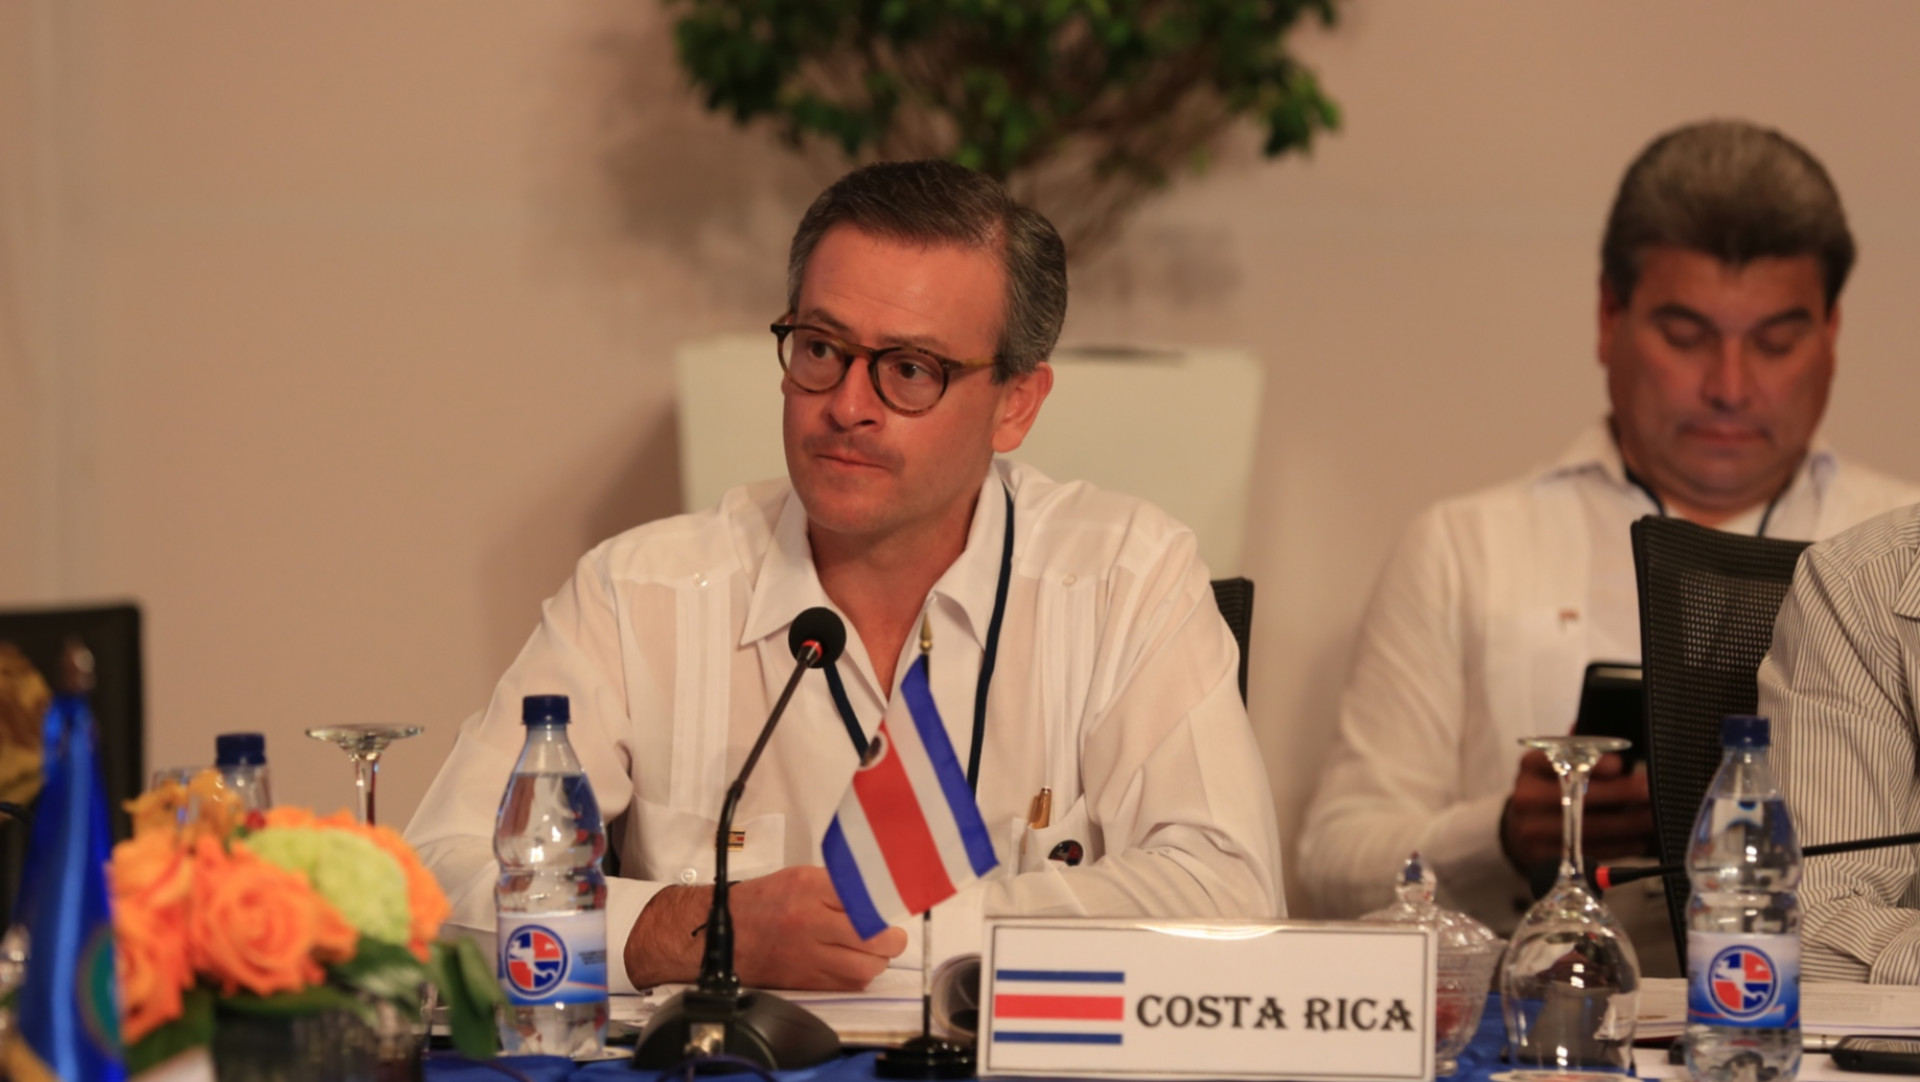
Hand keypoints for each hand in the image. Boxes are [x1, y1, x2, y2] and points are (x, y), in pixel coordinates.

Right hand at [624, 865, 906, 989]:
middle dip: (890, 939)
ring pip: (866, 968)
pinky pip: (848, 984)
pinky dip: (858, 975)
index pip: (866, 897)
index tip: (896, 904)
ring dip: (877, 960)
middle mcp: (812, 922)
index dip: (888, 904)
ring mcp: (810, 956)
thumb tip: (878, 895)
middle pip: (874, 938)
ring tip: (872, 950)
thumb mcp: (803, 877)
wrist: (723, 933)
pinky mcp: (807, 981)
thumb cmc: (766, 900)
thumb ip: (840, 885)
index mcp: (811, 888)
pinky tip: (852, 962)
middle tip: (890, 934)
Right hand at [1499, 750, 1653, 871]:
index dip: (1594, 764)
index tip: (1622, 765)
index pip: (1563, 760)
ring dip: (1629, 823)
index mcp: (1531, 766)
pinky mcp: (1546, 857)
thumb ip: (1581, 750)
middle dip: (1623, 793)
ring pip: (1591, 828)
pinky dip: (1620, 846)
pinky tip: (1637, 838)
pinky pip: (1592, 851)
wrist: (1523, 829)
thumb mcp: (1557, 764)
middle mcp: (1527, 797)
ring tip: (1653, 817)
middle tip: (1650, 790)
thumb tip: (1607, 740)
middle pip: (1581, 797)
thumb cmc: (1550, 791)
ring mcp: (1534, 830)